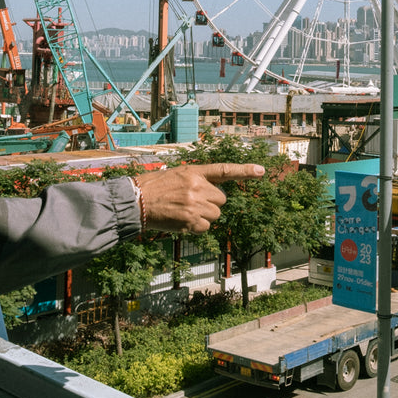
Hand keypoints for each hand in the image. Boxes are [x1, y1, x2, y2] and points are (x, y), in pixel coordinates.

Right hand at [135, 163, 264, 233]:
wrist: (137, 201)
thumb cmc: (155, 187)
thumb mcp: (178, 174)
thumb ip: (197, 181)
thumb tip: (212, 194)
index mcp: (194, 172)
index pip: (224, 170)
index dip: (244, 171)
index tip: (261, 171)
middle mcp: (197, 187)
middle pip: (221, 200)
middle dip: (211, 203)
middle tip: (192, 202)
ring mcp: (195, 205)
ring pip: (215, 215)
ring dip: (204, 216)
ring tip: (185, 211)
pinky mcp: (190, 221)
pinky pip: (205, 227)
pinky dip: (197, 227)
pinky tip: (182, 220)